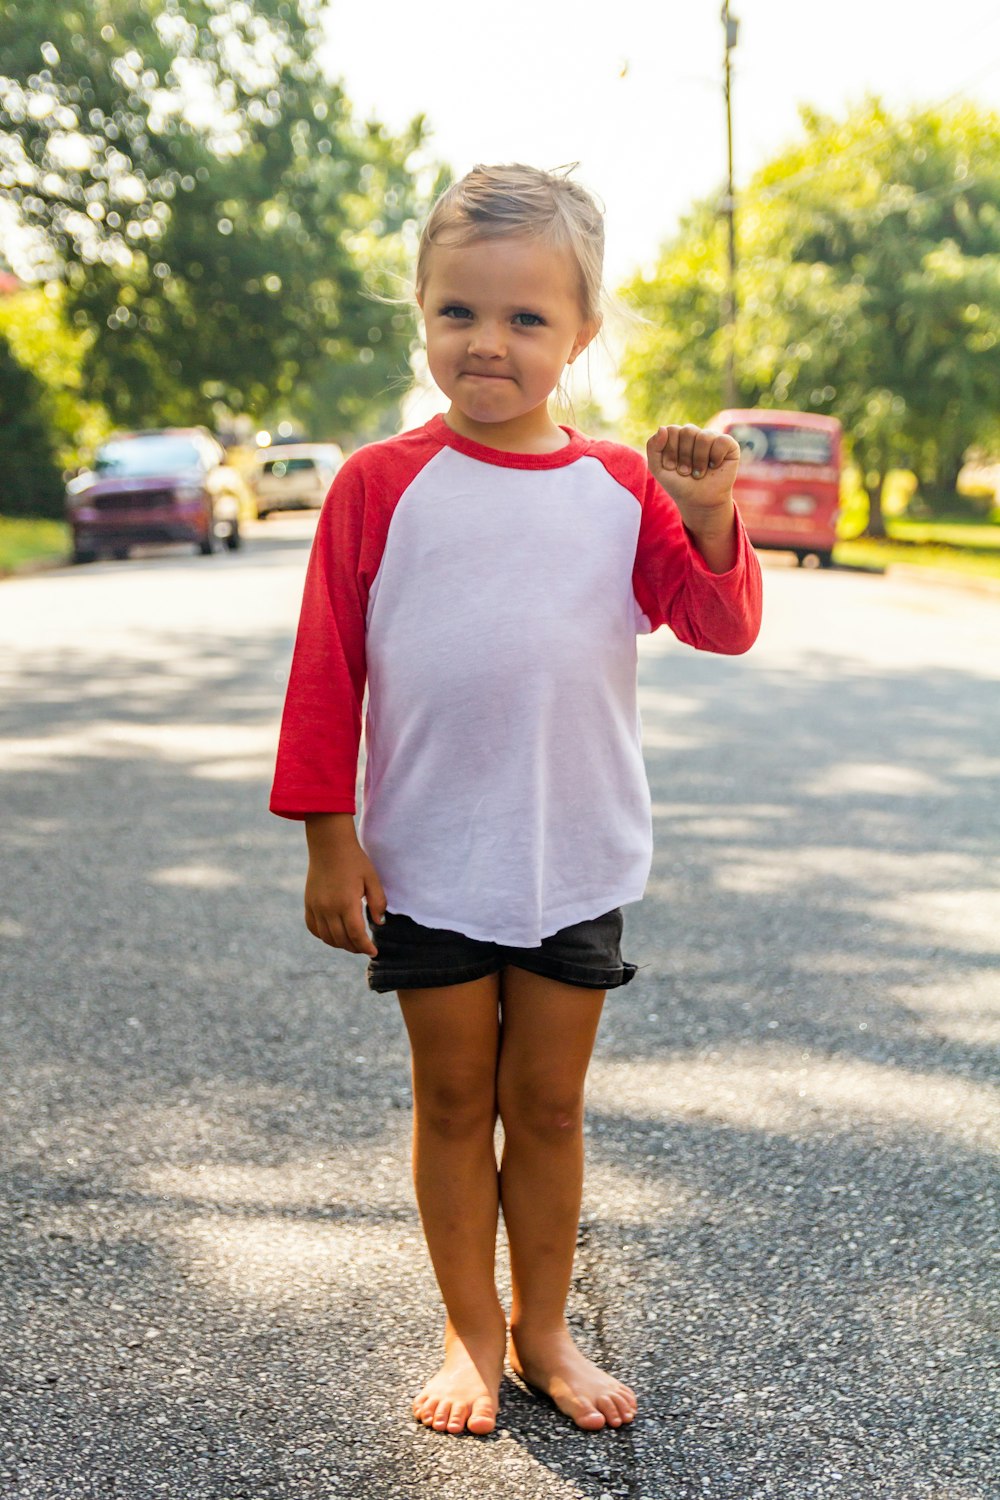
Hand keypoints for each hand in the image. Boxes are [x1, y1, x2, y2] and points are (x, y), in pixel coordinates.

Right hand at [304, 813, 386, 955]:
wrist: (329, 845)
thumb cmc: (354, 860)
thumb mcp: (372, 879)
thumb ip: (378, 902)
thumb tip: (379, 923)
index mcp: (346, 903)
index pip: (356, 934)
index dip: (365, 947)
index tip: (374, 952)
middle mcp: (329, 908)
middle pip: (341, 939)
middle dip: (355, 948)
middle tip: (365, 947)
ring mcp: (316, 907)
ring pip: (327, 937)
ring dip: (340, 944)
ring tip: (352, 942)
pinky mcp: (308, 903)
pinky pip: (313, 928)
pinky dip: (324, 936)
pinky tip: (334, 934)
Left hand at [645, 424, 739, 513]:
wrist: (698, 502)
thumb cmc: (679, 484)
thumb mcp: (658, 468)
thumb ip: (652, 447)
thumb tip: (662, 427)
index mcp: (678, 436)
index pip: (672, 430)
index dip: (670, 451)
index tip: (671, 467)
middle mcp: (696, 434)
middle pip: (688, 431)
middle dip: (684, 456)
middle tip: (686, 472)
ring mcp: (713, 438)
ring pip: (704, 437)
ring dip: (699, 460)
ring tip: (698, 473)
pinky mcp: (729, 445)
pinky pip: (721, 441)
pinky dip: (715, 457)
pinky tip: (714, 466)